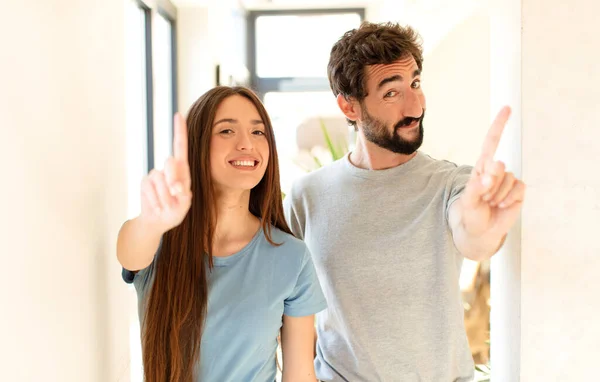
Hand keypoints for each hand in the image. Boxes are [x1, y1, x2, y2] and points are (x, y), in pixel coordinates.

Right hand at [139, 113, 191, 232]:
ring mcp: (155, 175)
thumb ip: (182, 194)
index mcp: (183, 171)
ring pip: (158, 179)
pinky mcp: (145, 182)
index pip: (180, 147)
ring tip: (165, 205)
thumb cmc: (174, 211)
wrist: (156, 221)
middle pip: (170, 163)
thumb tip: (175, 188)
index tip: (178, 115)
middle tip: (175, 195)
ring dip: (163, 196)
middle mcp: (168, 169)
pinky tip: (157, 206)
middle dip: (173, 179)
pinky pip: (148, 188)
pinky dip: (154, 200)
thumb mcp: (183, 205)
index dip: (179, 131)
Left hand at [458, 106, 525, 236]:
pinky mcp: (518, 190)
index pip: (491, 142)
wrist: (481, 231)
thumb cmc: (471, 213)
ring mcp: (508, 180)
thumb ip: (477, 187)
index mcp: (481, 167)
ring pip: (508, 179)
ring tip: (490, 203)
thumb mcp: (468, 201)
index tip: (507, 108)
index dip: (499, 125)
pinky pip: (518, 189)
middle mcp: (496, 170)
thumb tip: (491, 174)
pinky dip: (509, 199)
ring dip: (497, 194)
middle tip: (483, 197)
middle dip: (490, 183)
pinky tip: (501, 206)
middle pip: (498, 166)